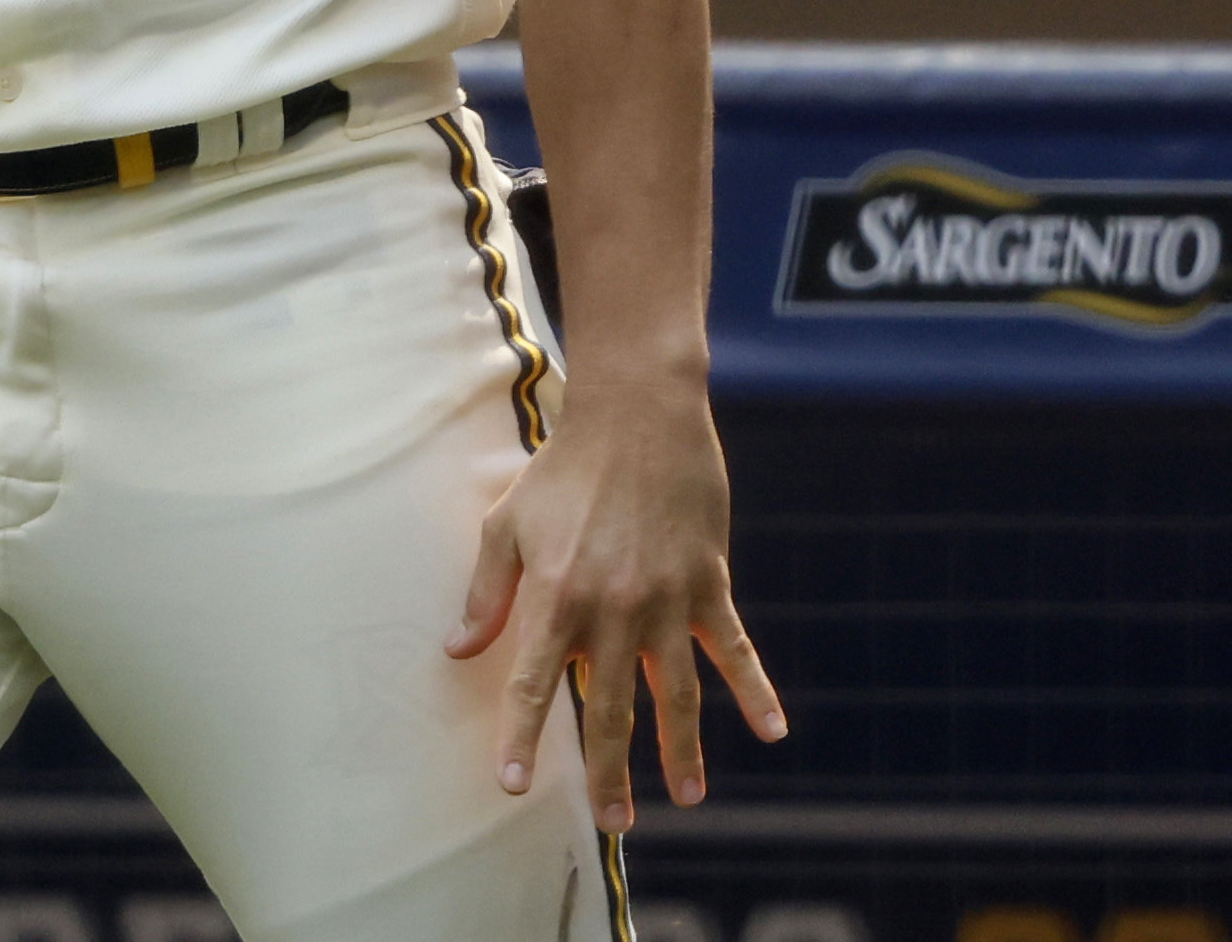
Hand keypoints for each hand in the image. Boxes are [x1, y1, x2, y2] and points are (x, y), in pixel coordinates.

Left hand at [445, 378, 785, 835]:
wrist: (638, 409)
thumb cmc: (565, 466)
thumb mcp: (508, 524)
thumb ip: (487, 593)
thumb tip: (458, 650)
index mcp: (556, 596)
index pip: (531, 685)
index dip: (520, 736)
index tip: (512, 784)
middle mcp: (612, 609)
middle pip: (609, 709)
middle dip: (609, 771)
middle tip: (614, 821)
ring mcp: (667, 600)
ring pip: (676, 694)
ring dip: (681, 751)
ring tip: (688, 797)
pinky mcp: (709, 582)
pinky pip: (735, 648)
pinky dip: (756, 690)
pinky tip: (773, 731)